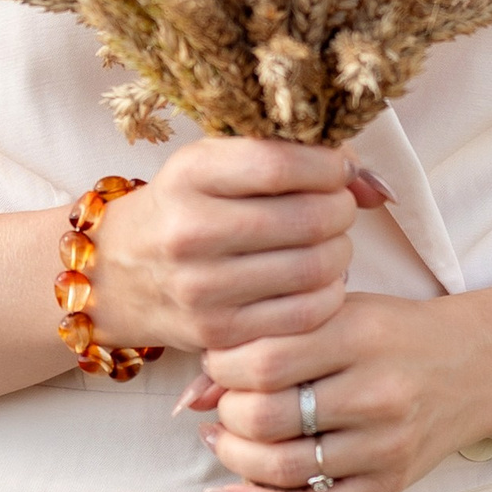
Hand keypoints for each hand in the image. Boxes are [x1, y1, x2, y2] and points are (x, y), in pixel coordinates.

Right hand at [89, 138, 391, 358]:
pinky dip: (328, 294)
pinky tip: (317, 280)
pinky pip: (306, 315)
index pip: (279, 164)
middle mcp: (190, 231)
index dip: (327, 165)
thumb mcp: (216, 166)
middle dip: (340, 209)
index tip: (338, 168)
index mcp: (189, 175)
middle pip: (307, 218)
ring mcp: (203, 288)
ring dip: (340, 251)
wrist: (118, 275)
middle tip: (337, 208)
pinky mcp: (220, 332)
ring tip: (327, 243)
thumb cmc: (183, 208)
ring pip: (315, 267)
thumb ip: (290, 159)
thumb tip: (372, 183)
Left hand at [197, 292, 491, 491]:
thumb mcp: (336, 314)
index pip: (263, 359)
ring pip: (283, 468)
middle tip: (224, 407)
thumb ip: (269, 340)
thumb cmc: (390, 333)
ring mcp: (386, 444)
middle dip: (228, 415)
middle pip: (267, 417)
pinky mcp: (390, 484)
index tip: (219, 365)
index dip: (222, 367)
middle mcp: (376, 391)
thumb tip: (192, 396)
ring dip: (235, 459)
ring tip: (226, 440)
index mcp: (359, 334)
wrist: (474, 365)